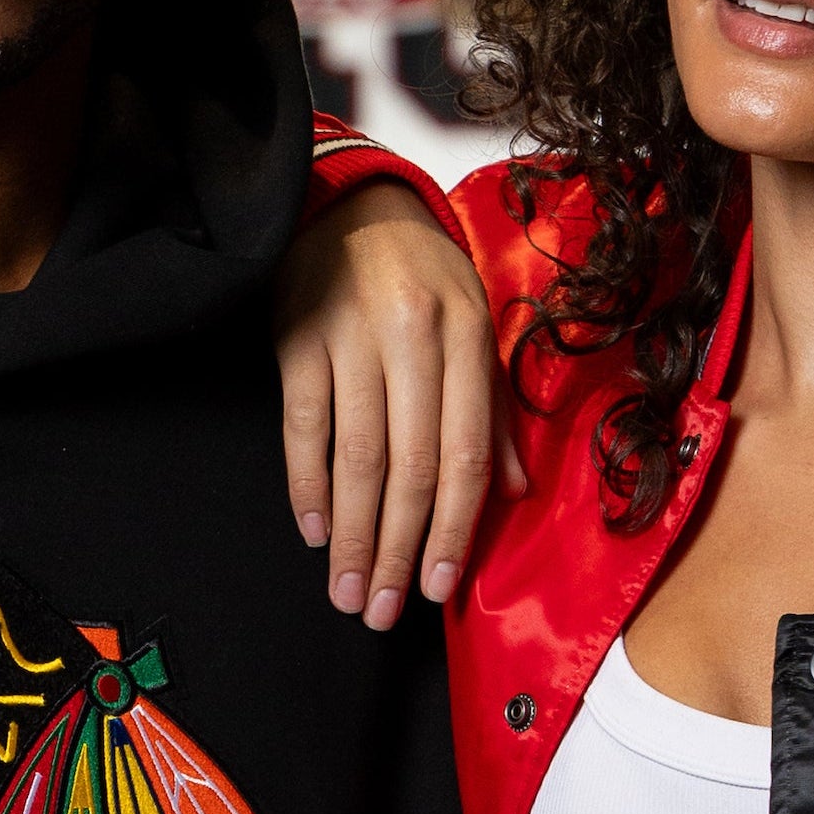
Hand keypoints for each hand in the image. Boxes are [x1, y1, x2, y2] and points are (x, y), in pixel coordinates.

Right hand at [275, 184, 520, 627]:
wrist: (351, 201)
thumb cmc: (423, 275)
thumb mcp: (475, 326)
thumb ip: (493, 410)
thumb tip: (516, 492)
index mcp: (467, 338)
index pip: (463, 454)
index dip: (452, 528)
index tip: (435, 589)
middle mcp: (413, 337)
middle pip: (407, 466)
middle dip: (395, 549)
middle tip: (381, 612)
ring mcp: (350, 335)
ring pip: (354, 456)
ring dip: (350, 533)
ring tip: (346, 591)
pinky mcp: (296, 337)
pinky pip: (303, 425)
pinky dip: (306, 483)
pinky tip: (314, 529)